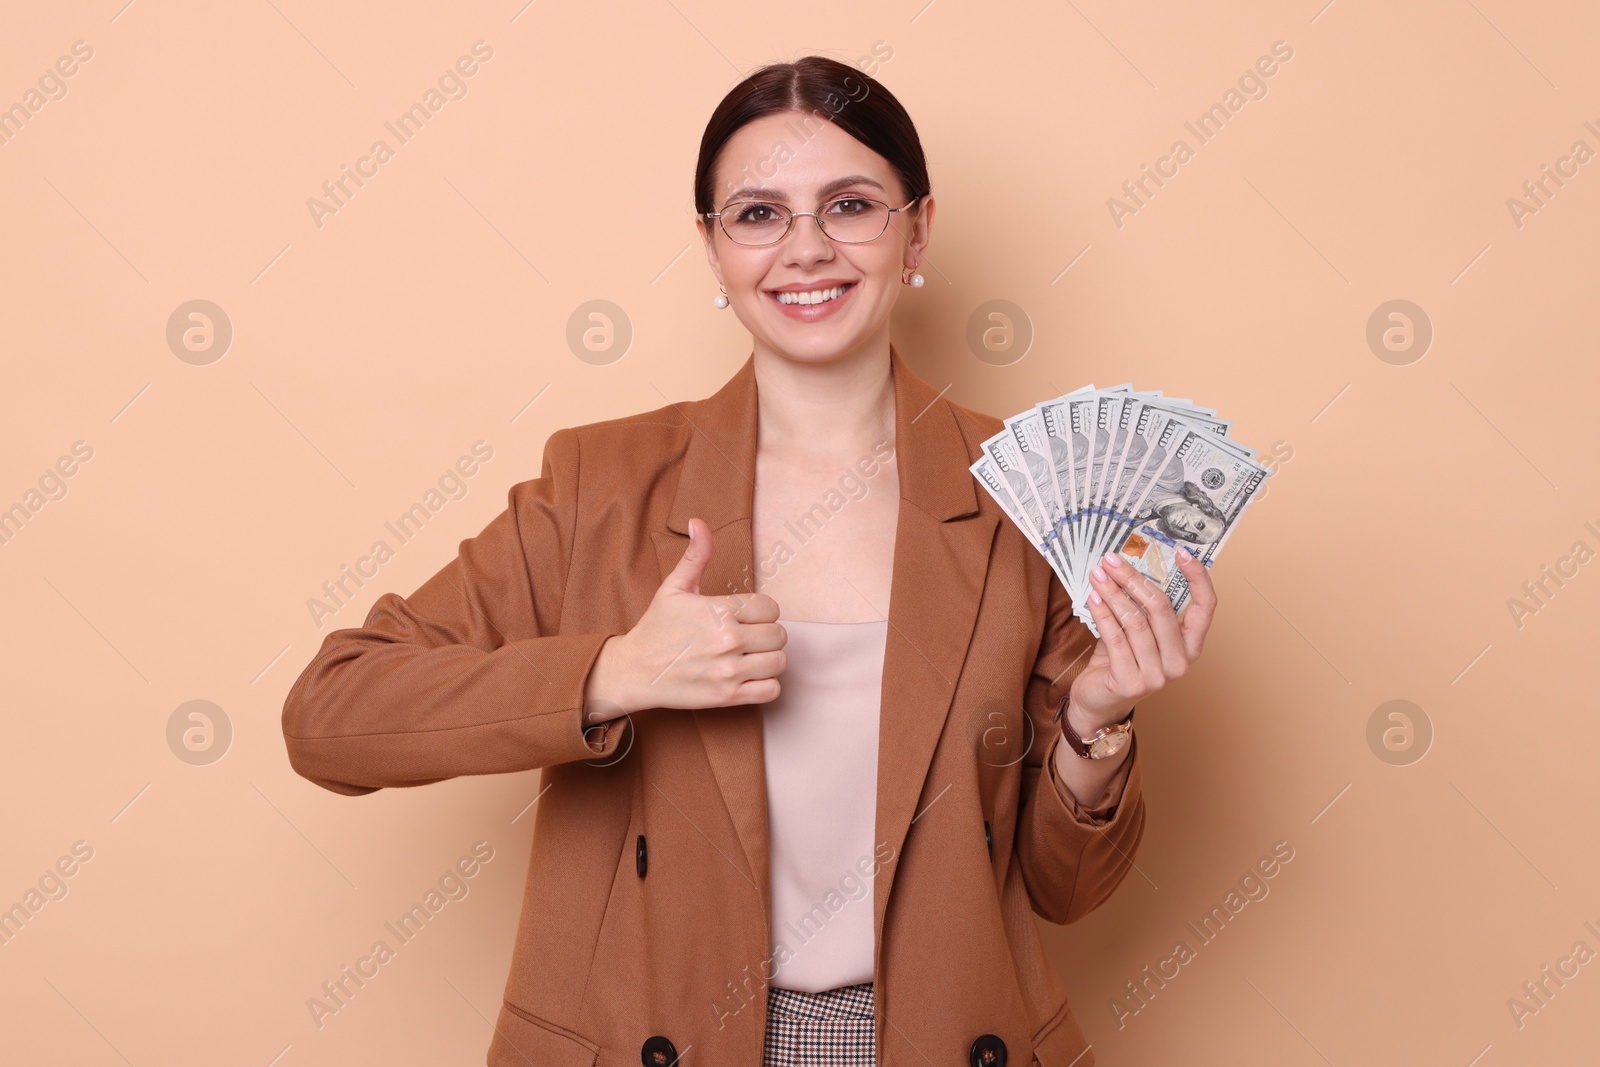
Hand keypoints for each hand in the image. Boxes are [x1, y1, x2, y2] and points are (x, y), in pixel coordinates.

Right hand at [585, 517, 787, 716]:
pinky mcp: (728, 696)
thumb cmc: (656, 628)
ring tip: (751, 655)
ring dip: (769, 658)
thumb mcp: (674, 588)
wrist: (635, 671)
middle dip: (766, 633)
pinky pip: (771, 690)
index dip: (762, 610)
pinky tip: (751, 675)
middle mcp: (728, 640)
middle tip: (749, 636)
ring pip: (779, 661)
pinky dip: (767, 684)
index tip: (746, 616)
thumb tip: (698, 522)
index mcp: (718, 611)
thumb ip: (695, 556)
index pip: (771, 607)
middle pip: (779, 634)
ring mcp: (729, 670)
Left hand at [1068, 547, 1215, 729]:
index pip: (1206, 607)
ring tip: (1097, 574)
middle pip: (1161, 608)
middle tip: (1112, 559)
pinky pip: (1115, 637)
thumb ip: (1141, 607)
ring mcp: (1157, 675)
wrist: (1099, 701)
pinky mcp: (1131, 682)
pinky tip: (1093, 597)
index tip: (1182, 552)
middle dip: (1133, 578)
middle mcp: (1180, 662)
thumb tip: (1128, 564)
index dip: (1198, 577)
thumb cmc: (1120, 660)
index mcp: (1190, 646)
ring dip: (1113, 592)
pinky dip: (1102, 613)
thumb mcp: (1138, 632)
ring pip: (1135, 621)